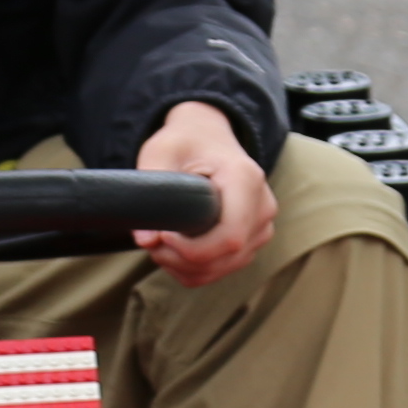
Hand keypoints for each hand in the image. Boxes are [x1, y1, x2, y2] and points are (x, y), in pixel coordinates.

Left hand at [132, 101, 270, 288]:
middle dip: (180, 259)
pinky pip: (221, 270)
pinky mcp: (252, 241)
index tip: (162, 235)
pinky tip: (173, 251)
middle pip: (225, 257)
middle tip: (151, 241)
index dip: (191, 249)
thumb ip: (149, 191)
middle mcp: (262, 207)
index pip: (229, 237)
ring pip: (222, 269)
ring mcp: (261, 227)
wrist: (207, 136)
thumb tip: (145, 240)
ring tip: (159, 243)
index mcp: (245, 179)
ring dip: (183, 266)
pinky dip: (193, 269)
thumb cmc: (184, 141)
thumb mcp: (160, 152)